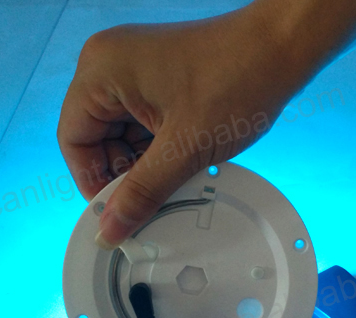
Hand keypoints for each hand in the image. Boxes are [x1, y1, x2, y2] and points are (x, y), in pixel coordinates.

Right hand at [57, 3, 311, 248]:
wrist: (281, 49)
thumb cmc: (236, 81)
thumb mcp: (183, 150)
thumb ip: (141, 193)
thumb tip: (109, 230)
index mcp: (101, 71)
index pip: (73, 140)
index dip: (91, 182)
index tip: (114, 212)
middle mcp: (109, 65)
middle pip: (95, 138)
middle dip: (120, 174)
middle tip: (146, 201)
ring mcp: (133, 70)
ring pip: (120, 135)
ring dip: (141, 164)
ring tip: (172, 177)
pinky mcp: (155, 78)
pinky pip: (141, 124)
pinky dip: (156, 149)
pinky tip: (178, 162)